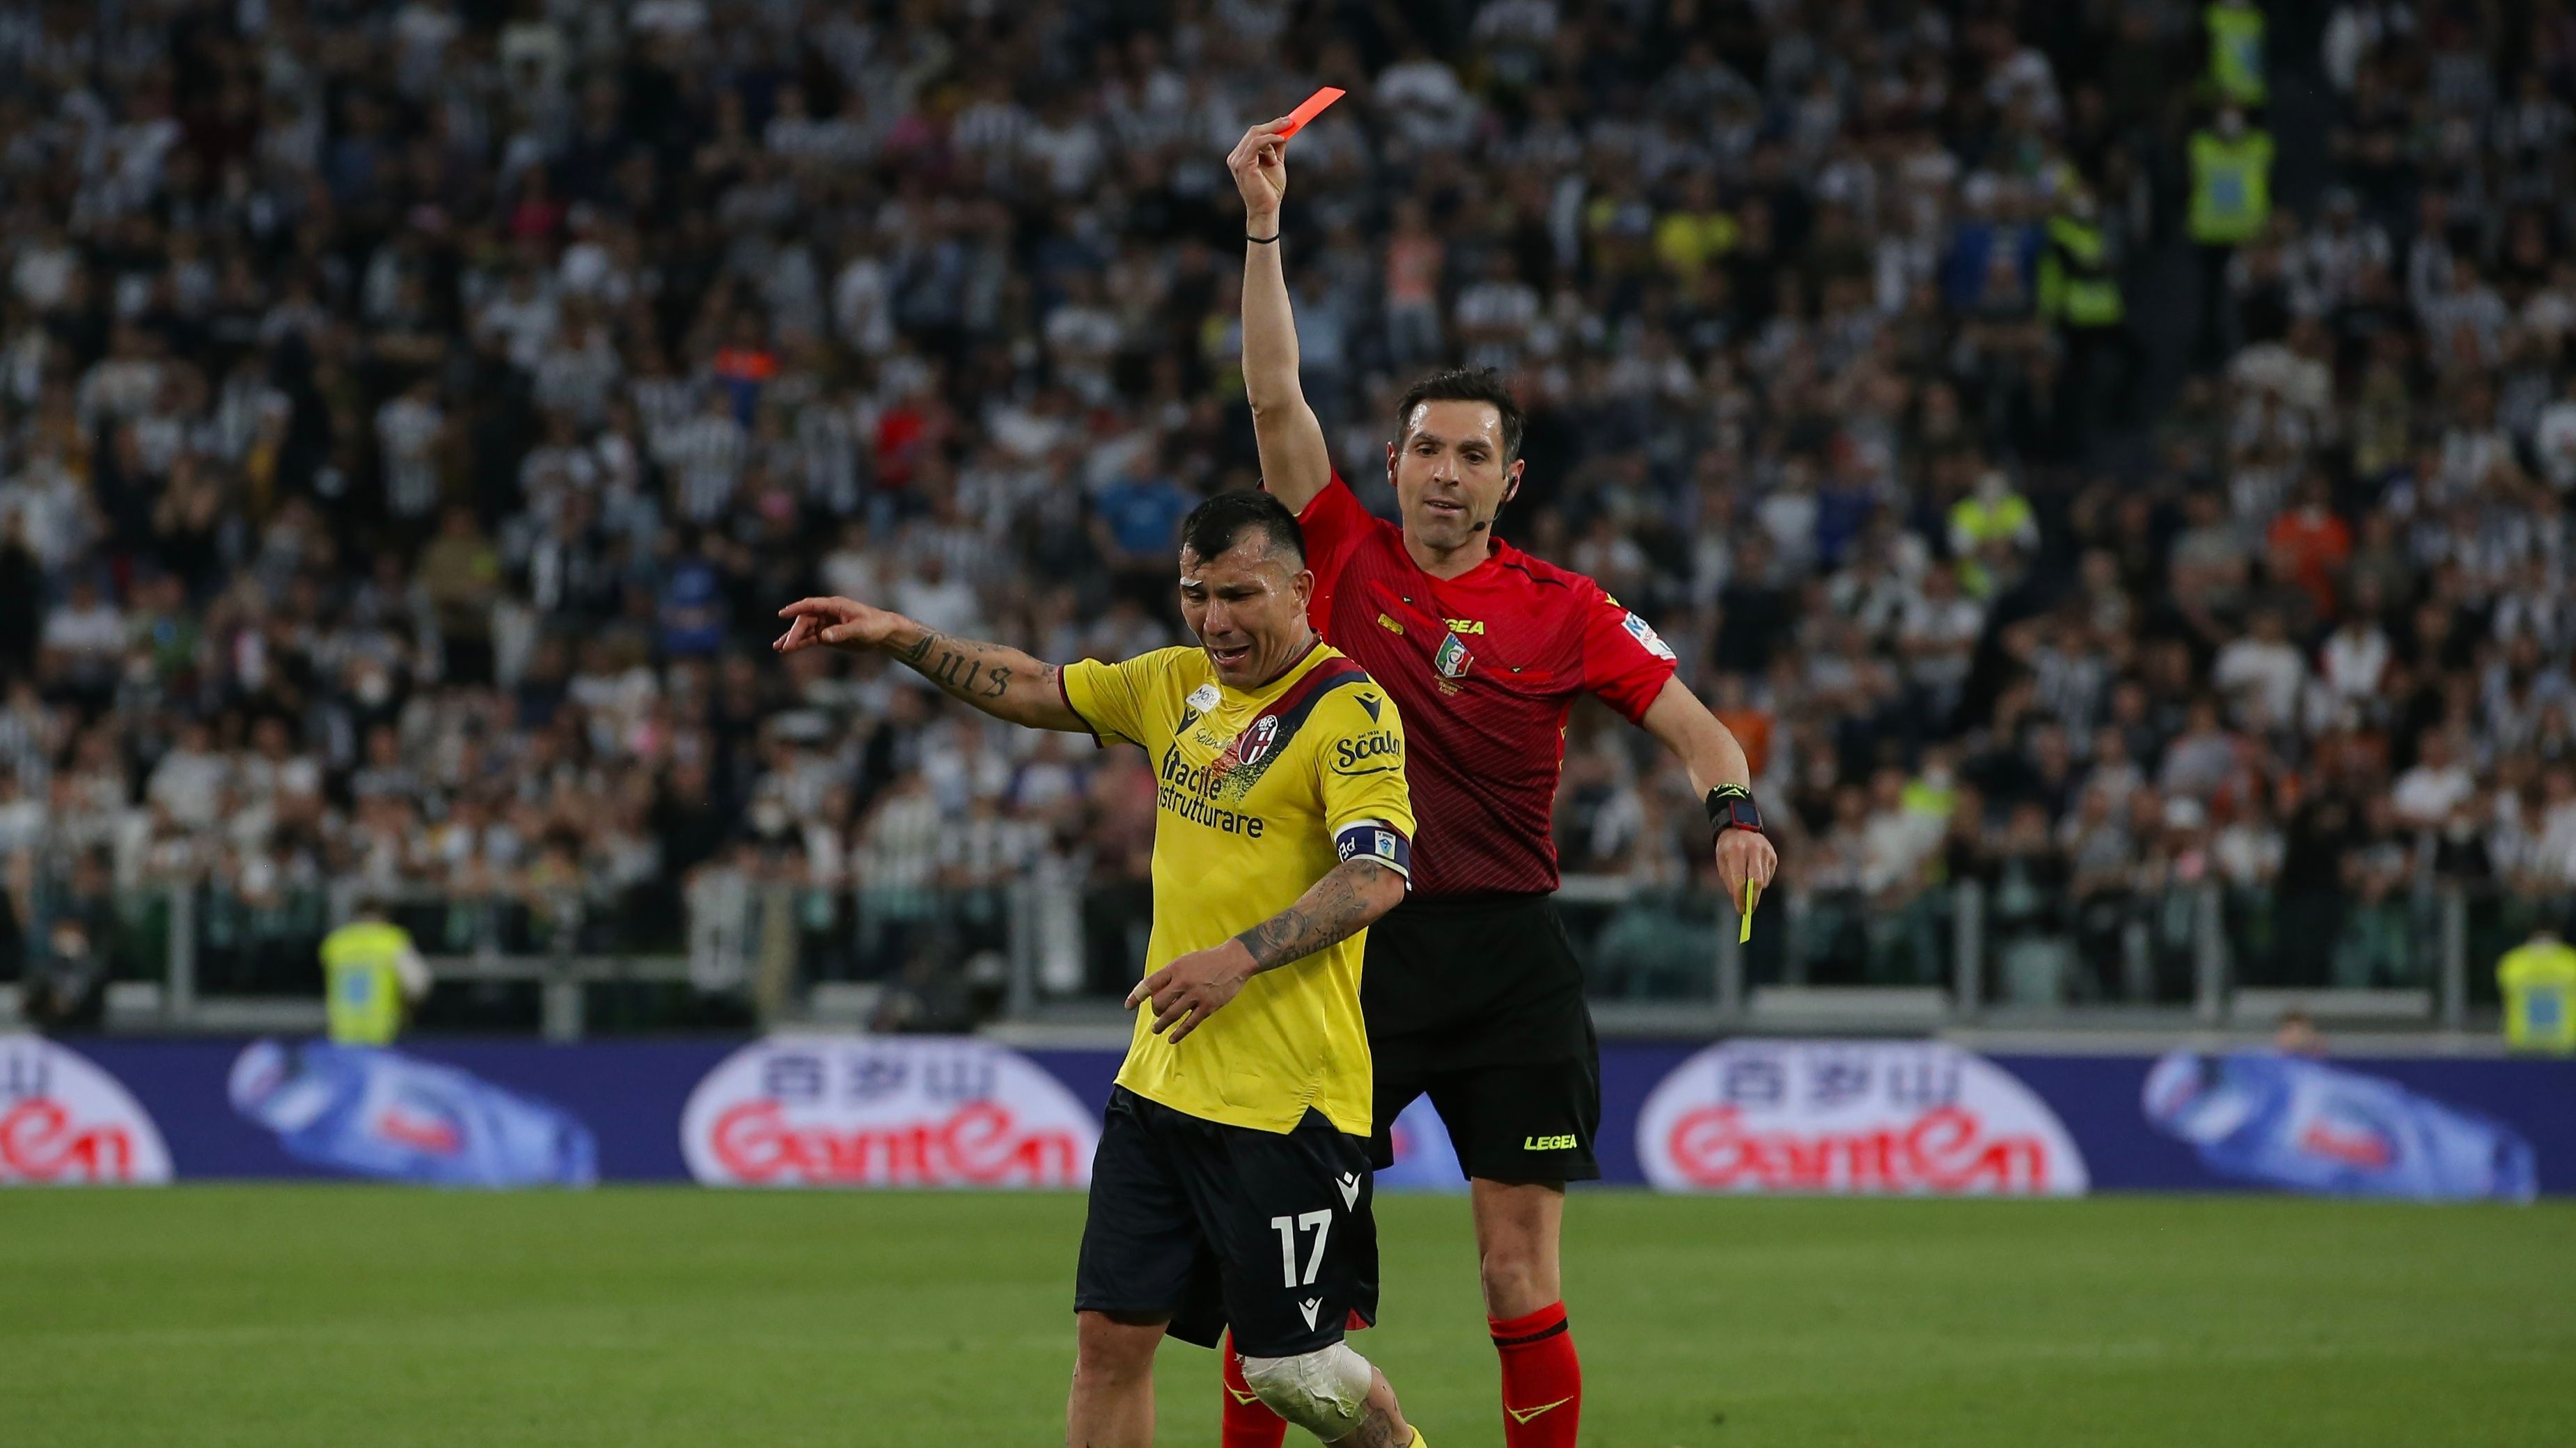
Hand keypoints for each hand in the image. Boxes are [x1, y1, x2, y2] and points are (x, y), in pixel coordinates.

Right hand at [774, 596, 905, 654]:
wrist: (885, 633)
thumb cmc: (875, 626)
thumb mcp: (860, 629)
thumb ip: (842, 632)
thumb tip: (823, 636)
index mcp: (835, 605)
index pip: (811, 605)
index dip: (796, 608)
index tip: (782, 614)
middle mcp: (828, 613)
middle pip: (806, 620)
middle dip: (795, 632)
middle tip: (787, 645)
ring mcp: (827, 624)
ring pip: (805, 630)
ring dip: (793, 638)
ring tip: (779, 648)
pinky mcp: (828, 636)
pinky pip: (811, 639)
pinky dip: (801, 644)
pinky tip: (789, 650)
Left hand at [1125, 939, 1257, 1042]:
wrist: (1235, 960)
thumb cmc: (1209, 960)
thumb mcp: (1186, 960)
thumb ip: (1171, 974)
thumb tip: (1156, 991)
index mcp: (1175, 968)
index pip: (1149, 983)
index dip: (1136, 996)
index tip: (1128, 1006)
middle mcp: (1183, 981)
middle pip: (1159, 1002)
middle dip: (1155, 1011)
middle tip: (1157, 1014)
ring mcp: (1196, 995)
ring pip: (1172, 1015)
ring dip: (1161, 1025)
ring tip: (1156, 1030)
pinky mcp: (1208, 1006)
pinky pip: (1189, 1023)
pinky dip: (1179, 1033)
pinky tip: (1172, 1038)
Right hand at [1228, 119, 1291, 227]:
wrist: (1267, 208)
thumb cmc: (1270, 189)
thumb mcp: (1276, 162)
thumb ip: (1277, 147)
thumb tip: (1285, 129)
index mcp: (1241, 155)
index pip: (1254, 134)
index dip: (1271, 126)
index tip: (1287, 121)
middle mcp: (1235, 157)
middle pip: (1254, 131)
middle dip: (1274, 124)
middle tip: (1290, 121)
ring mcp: (1236, 160)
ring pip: (1255, 135)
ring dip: (1273, 133)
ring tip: (1286, 137)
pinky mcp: (1241, 164)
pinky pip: (1256, 144)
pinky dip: (1270, 139)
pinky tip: (1281, 140)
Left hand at [1714, 828, 1778, 908]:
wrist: (1740, 827)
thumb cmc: (1728, 848)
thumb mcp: (1722, 861)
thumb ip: (1729, 880)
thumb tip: (1739, 899)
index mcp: (1736, 850)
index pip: (1739, 879)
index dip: (1740, 897)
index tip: (1740, 909)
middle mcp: (1753, 849)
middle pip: (1756, 881)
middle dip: (1753, 898)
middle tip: (1749, 909)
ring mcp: (1765, 852)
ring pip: (1763, 880)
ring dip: (1755, 888)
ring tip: (1746, 883)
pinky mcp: (1773, 855)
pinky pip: (1768, 875)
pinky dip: (1761, 880)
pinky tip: (1753, 872)